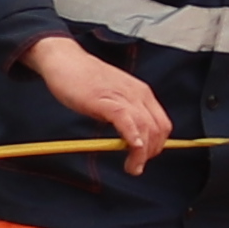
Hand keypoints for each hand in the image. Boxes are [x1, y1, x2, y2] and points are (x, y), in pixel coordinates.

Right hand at [23, 34, 171, 168]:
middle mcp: (137, 94)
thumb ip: (124, 116)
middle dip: (151, 153)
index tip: (144, 158)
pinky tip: (130, 147)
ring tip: (131, 167)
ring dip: (141, 153)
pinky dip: (132, 136)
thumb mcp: (113, 98)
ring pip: (145, 128)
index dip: (157, 146)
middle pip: (158, 129)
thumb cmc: (86, 80)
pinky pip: (126, 120)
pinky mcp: (105, 99)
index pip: (162, 124)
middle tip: (135, 166)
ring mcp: (122, 96)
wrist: (66, 60)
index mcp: (142, 94)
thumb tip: (129, 141)